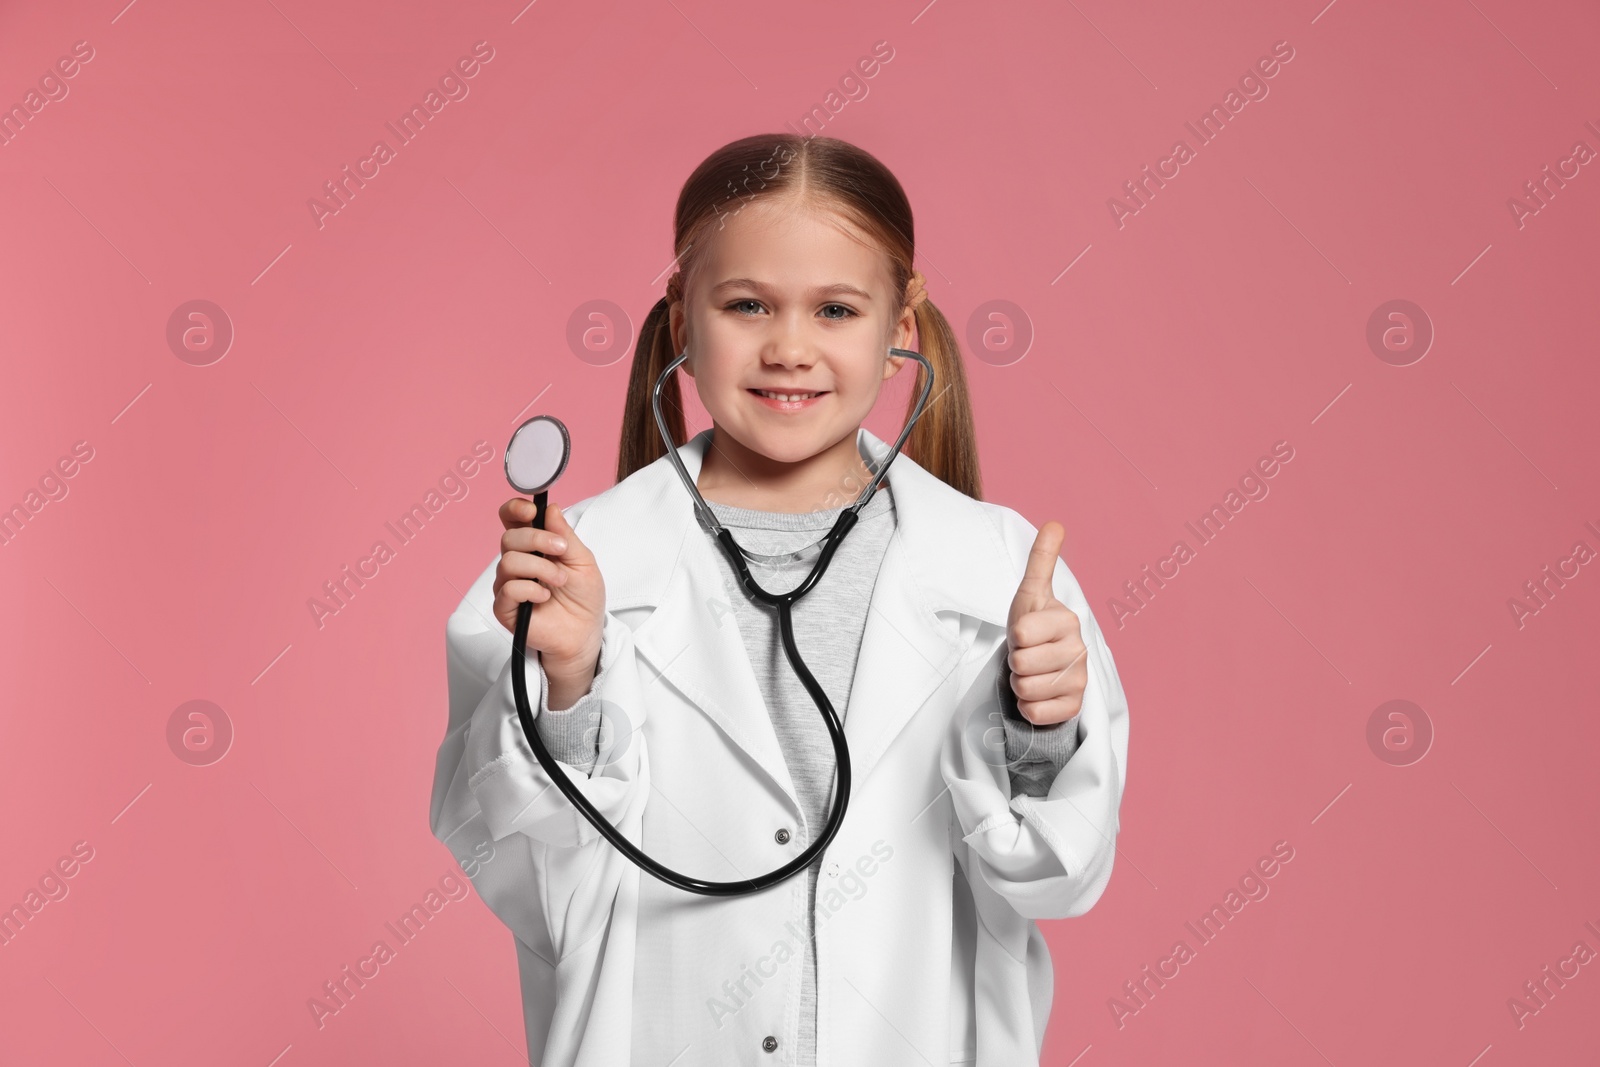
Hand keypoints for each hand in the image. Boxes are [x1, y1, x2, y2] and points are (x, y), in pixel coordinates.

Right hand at [493, 499, 605, 680]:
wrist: (584, 633)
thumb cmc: (583, 597)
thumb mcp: (582, 560)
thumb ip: (565, 535)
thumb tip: (550, 508)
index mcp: (532, 546)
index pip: (511, 519)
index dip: (515, 510)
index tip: (533, 511)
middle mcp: (516, 563)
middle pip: (509, 537)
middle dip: (537, 539)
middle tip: (561, 550)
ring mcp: (508, 585)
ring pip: (508, 562)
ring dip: (541, 568)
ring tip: (560, 581)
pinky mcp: (505, 608)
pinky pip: (508, 589)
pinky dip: (531, 589)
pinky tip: (545, 597)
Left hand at [1005, 521, 1087, 726]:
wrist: (1042, 665)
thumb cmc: (1033, 626)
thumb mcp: (1031, 592)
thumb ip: (1042, 559)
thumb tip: (1055, 523)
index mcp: (1068, 620)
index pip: (1020, 633)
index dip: (1013, 635)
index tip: (1024, 633)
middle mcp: (1080, 650)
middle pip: (1021, 663)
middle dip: (1015, 661)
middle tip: (1027, 654)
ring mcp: (1080, 681)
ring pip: (1026, 689)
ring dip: (1020, 683)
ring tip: (1031, 672)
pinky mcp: (1074, 708)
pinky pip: (1035, 712)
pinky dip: (1027, 707)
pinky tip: (1038, 693)